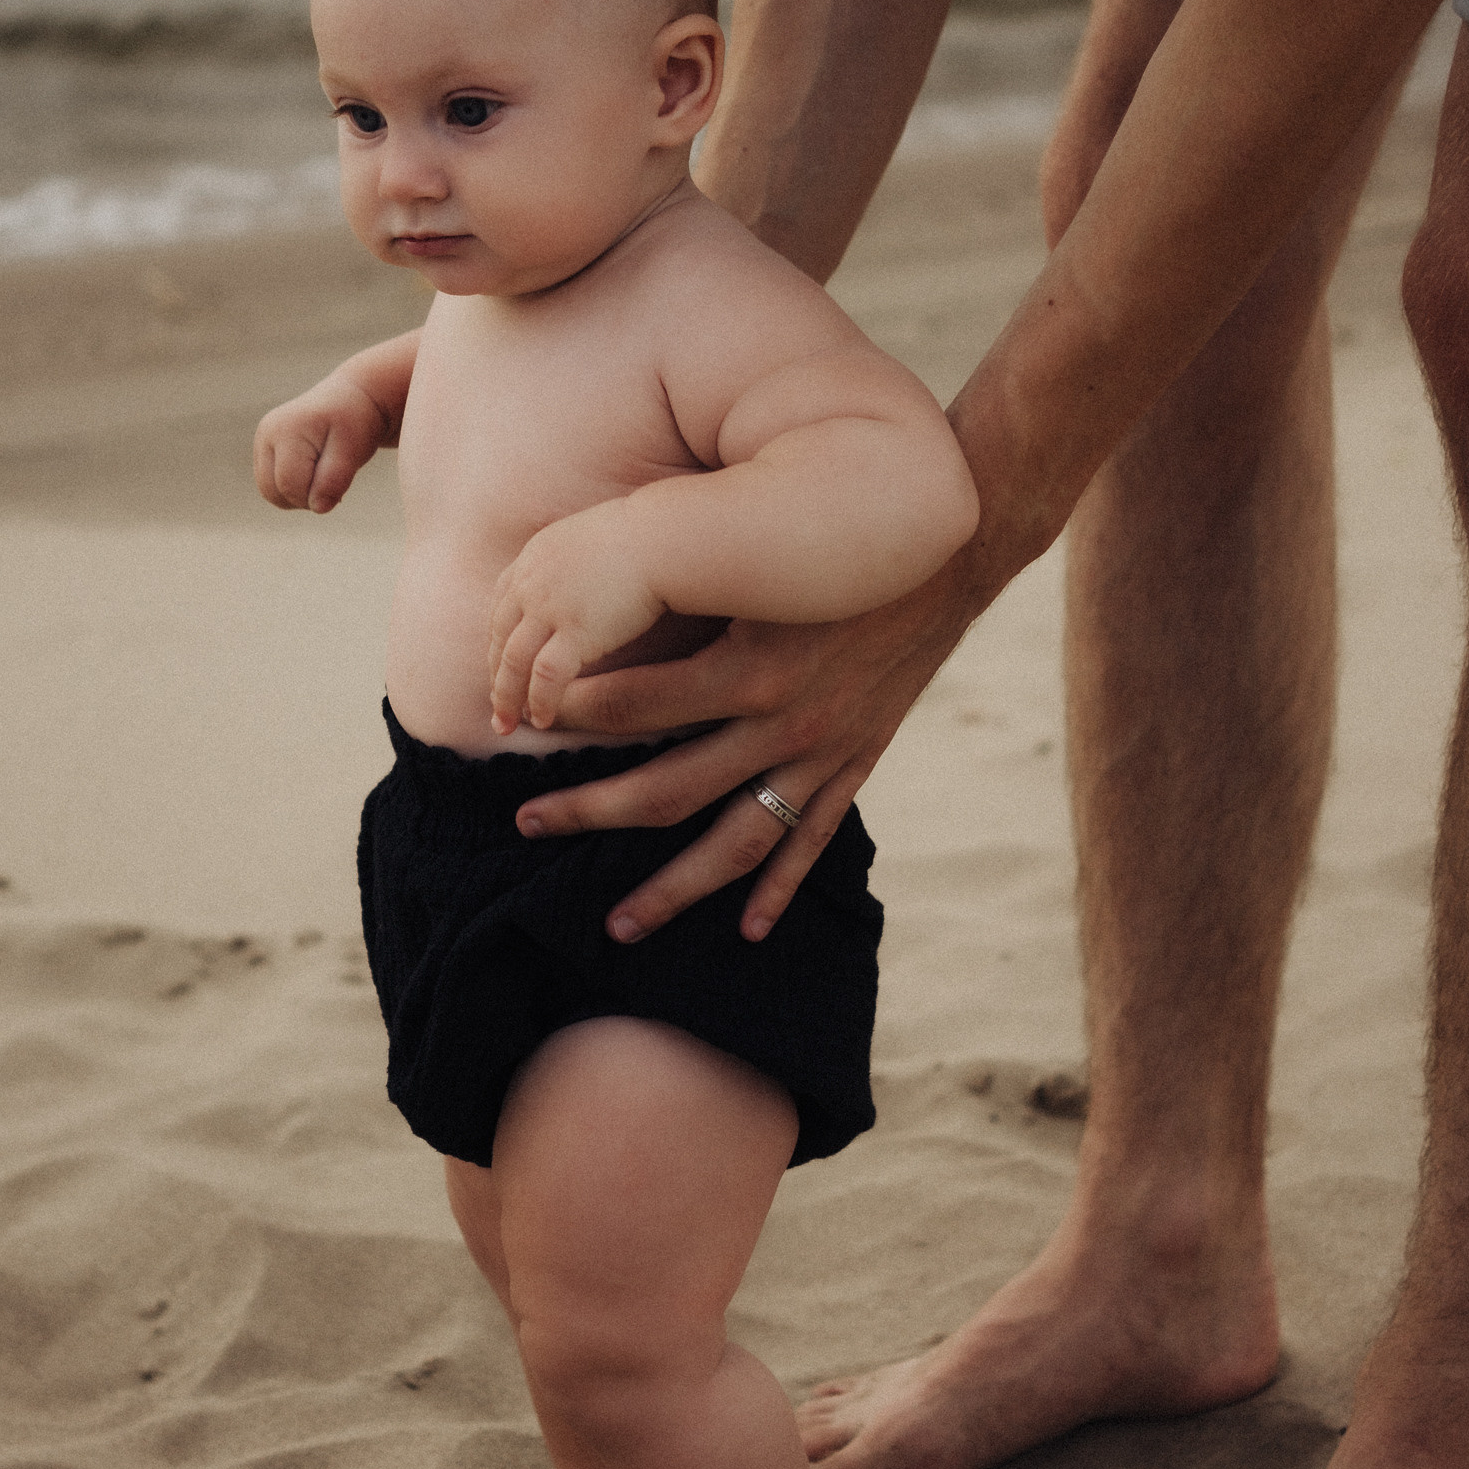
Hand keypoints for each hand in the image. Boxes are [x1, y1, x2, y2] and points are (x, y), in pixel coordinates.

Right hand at [252, 372, 389, 513]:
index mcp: (286, 430)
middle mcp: (267, 434)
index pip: (290, 484)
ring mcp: (262, 441)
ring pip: (269, 491)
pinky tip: (314, 473)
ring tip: (324, 474)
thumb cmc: (355, 423)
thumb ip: (335, 479)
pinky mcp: (264, 450)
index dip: (316, 494)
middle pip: (272, 491)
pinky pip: (271, 485)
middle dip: (304, 497)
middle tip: (333, 478)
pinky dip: (293, 489)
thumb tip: (318, 508)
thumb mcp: (353, 449)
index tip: (340, 478)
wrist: (351, 400)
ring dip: (298, 495)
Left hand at [487, 503, 666, 733]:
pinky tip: (542, 719)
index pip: (501, 605)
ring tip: (505, 723)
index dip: (497, 639)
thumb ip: (575, 561)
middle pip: (500, 636)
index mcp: (535, 557)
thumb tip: (583, 575)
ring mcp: (549, 607)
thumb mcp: (591, 537)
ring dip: (506, 697)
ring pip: (513, 662)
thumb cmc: (644, 535)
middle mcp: (532, 582)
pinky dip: (540, 701)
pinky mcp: (574, 632)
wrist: (661, 537)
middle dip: (495, 674)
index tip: (499, 663)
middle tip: (494, 704)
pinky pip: (546, 677)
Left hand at [507, 543, 990, 935]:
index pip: (635, 707)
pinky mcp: (855, 762)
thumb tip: (589, 595)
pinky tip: (746, 928)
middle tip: (526, 826)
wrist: (942, 557)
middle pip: (667, 791)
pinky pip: (811, 838)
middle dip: (589, 813)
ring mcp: (822, 752)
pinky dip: (779, 888)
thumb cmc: (831, 540)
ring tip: (617, 923)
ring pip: (735, 841)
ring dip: (674, 888)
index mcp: (748, 666)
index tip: (528, 716)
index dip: (573, 712)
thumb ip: (683, 583)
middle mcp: (782, 722)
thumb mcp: (754, 558)